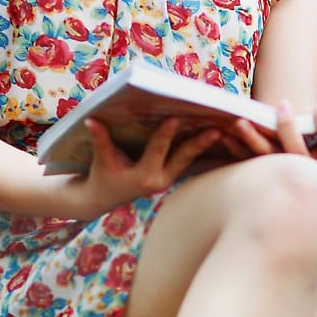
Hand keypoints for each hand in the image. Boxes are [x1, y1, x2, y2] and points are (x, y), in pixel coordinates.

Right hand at [52, 117, 223, 216]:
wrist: (104, 198)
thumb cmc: (102, 176)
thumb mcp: (101, 159)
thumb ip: (100, 140)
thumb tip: (90, 120)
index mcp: (143, 177)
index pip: (157, 151)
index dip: (165, 135)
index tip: (175, 118)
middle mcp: (161, 180)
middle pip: (184, 158)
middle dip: (200, 143)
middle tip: (218, 129)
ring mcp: (169, 179)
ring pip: (192, 160)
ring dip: (207, 144)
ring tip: (225, 127)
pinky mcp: (173, 176)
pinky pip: (191, 161)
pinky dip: (202, 148)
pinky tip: (217, 133)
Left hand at [231, 100, 316, 181]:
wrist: (305, 215)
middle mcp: (305, 173)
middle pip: (296, 150)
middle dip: (290, 127)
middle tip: (283, 105)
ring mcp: (282, 177)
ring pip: (267, 158)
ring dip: (254, 138)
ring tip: (242, 120)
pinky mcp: (262, 178)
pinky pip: (247, 162)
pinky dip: (237, 147)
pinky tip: (228, 131)